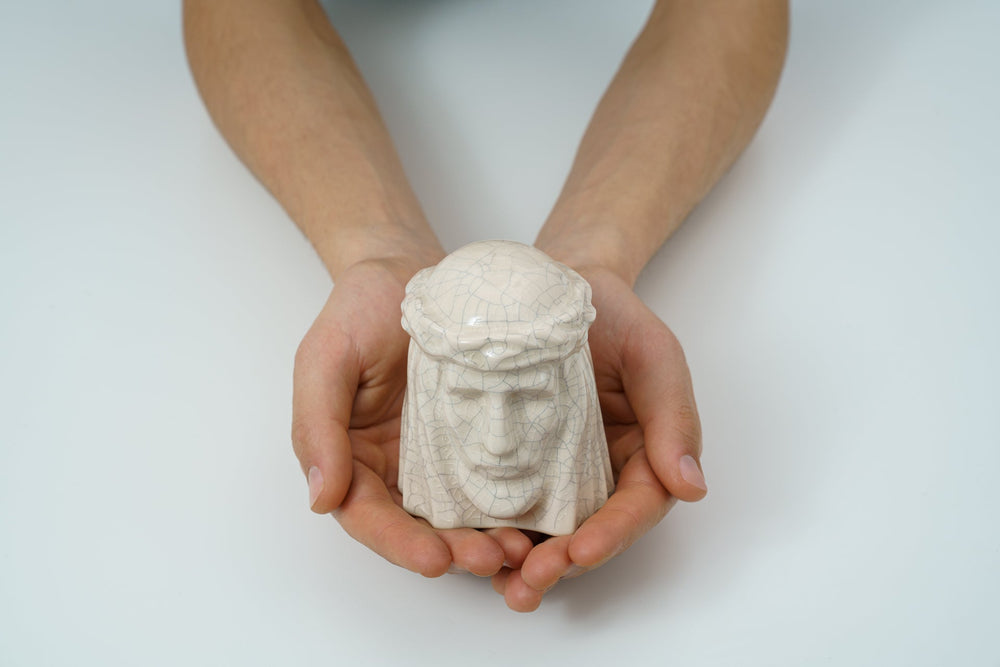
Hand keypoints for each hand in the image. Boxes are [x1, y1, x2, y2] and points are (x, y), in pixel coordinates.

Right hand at [292, 257, 532, 576]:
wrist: (409, 270)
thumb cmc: (359, 310)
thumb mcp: (325, 359)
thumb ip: (317, 425)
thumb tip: (321, 498)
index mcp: (352, 458)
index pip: (368, 516)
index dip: (398, 543)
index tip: (433, 559)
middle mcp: (396, 467)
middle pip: (420, 526)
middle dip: (454, 551)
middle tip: (491, 559)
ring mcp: (441, 455)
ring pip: (462, 513)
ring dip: (488, 538)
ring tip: (520, 549)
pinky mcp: (479, 437)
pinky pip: (495, 477)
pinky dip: (513, 502)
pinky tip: (539, 515)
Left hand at [491, 266, 706, 610]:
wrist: (550, 287)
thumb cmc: (614, 317)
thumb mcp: (654, 355)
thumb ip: (674, 417)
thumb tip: (691, 487)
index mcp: (641, 455)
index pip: (636, 505)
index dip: (613, 533)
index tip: (583, 550)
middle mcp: (597, 472)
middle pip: (587, 531)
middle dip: (563, 562)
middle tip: (531, 581)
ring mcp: (550, 470)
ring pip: (543, 529)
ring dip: (523, 562)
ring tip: (499, 583)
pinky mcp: (508, 461)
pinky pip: (500, 501)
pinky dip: (488, 530)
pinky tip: (468, 550)